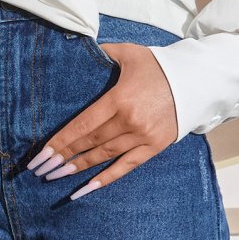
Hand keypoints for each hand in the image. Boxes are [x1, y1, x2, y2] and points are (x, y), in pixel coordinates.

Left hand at [23, 43, 178, 194]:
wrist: (197, 80)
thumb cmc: (159, 65)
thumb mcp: (130, 53)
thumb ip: (103, 53)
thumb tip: (80, 50)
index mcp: (119, 99)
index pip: (83, 125)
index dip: (61, 141)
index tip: (43, 153)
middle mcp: (129, 121)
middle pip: (90, 143)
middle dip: (63, 157)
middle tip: (41, 169)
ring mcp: (143, 136)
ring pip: (104, 156)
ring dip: (78, 168)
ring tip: (55, 177)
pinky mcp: (155, 146)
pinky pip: (126, 166)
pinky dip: (106, 179)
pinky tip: (85, 189)